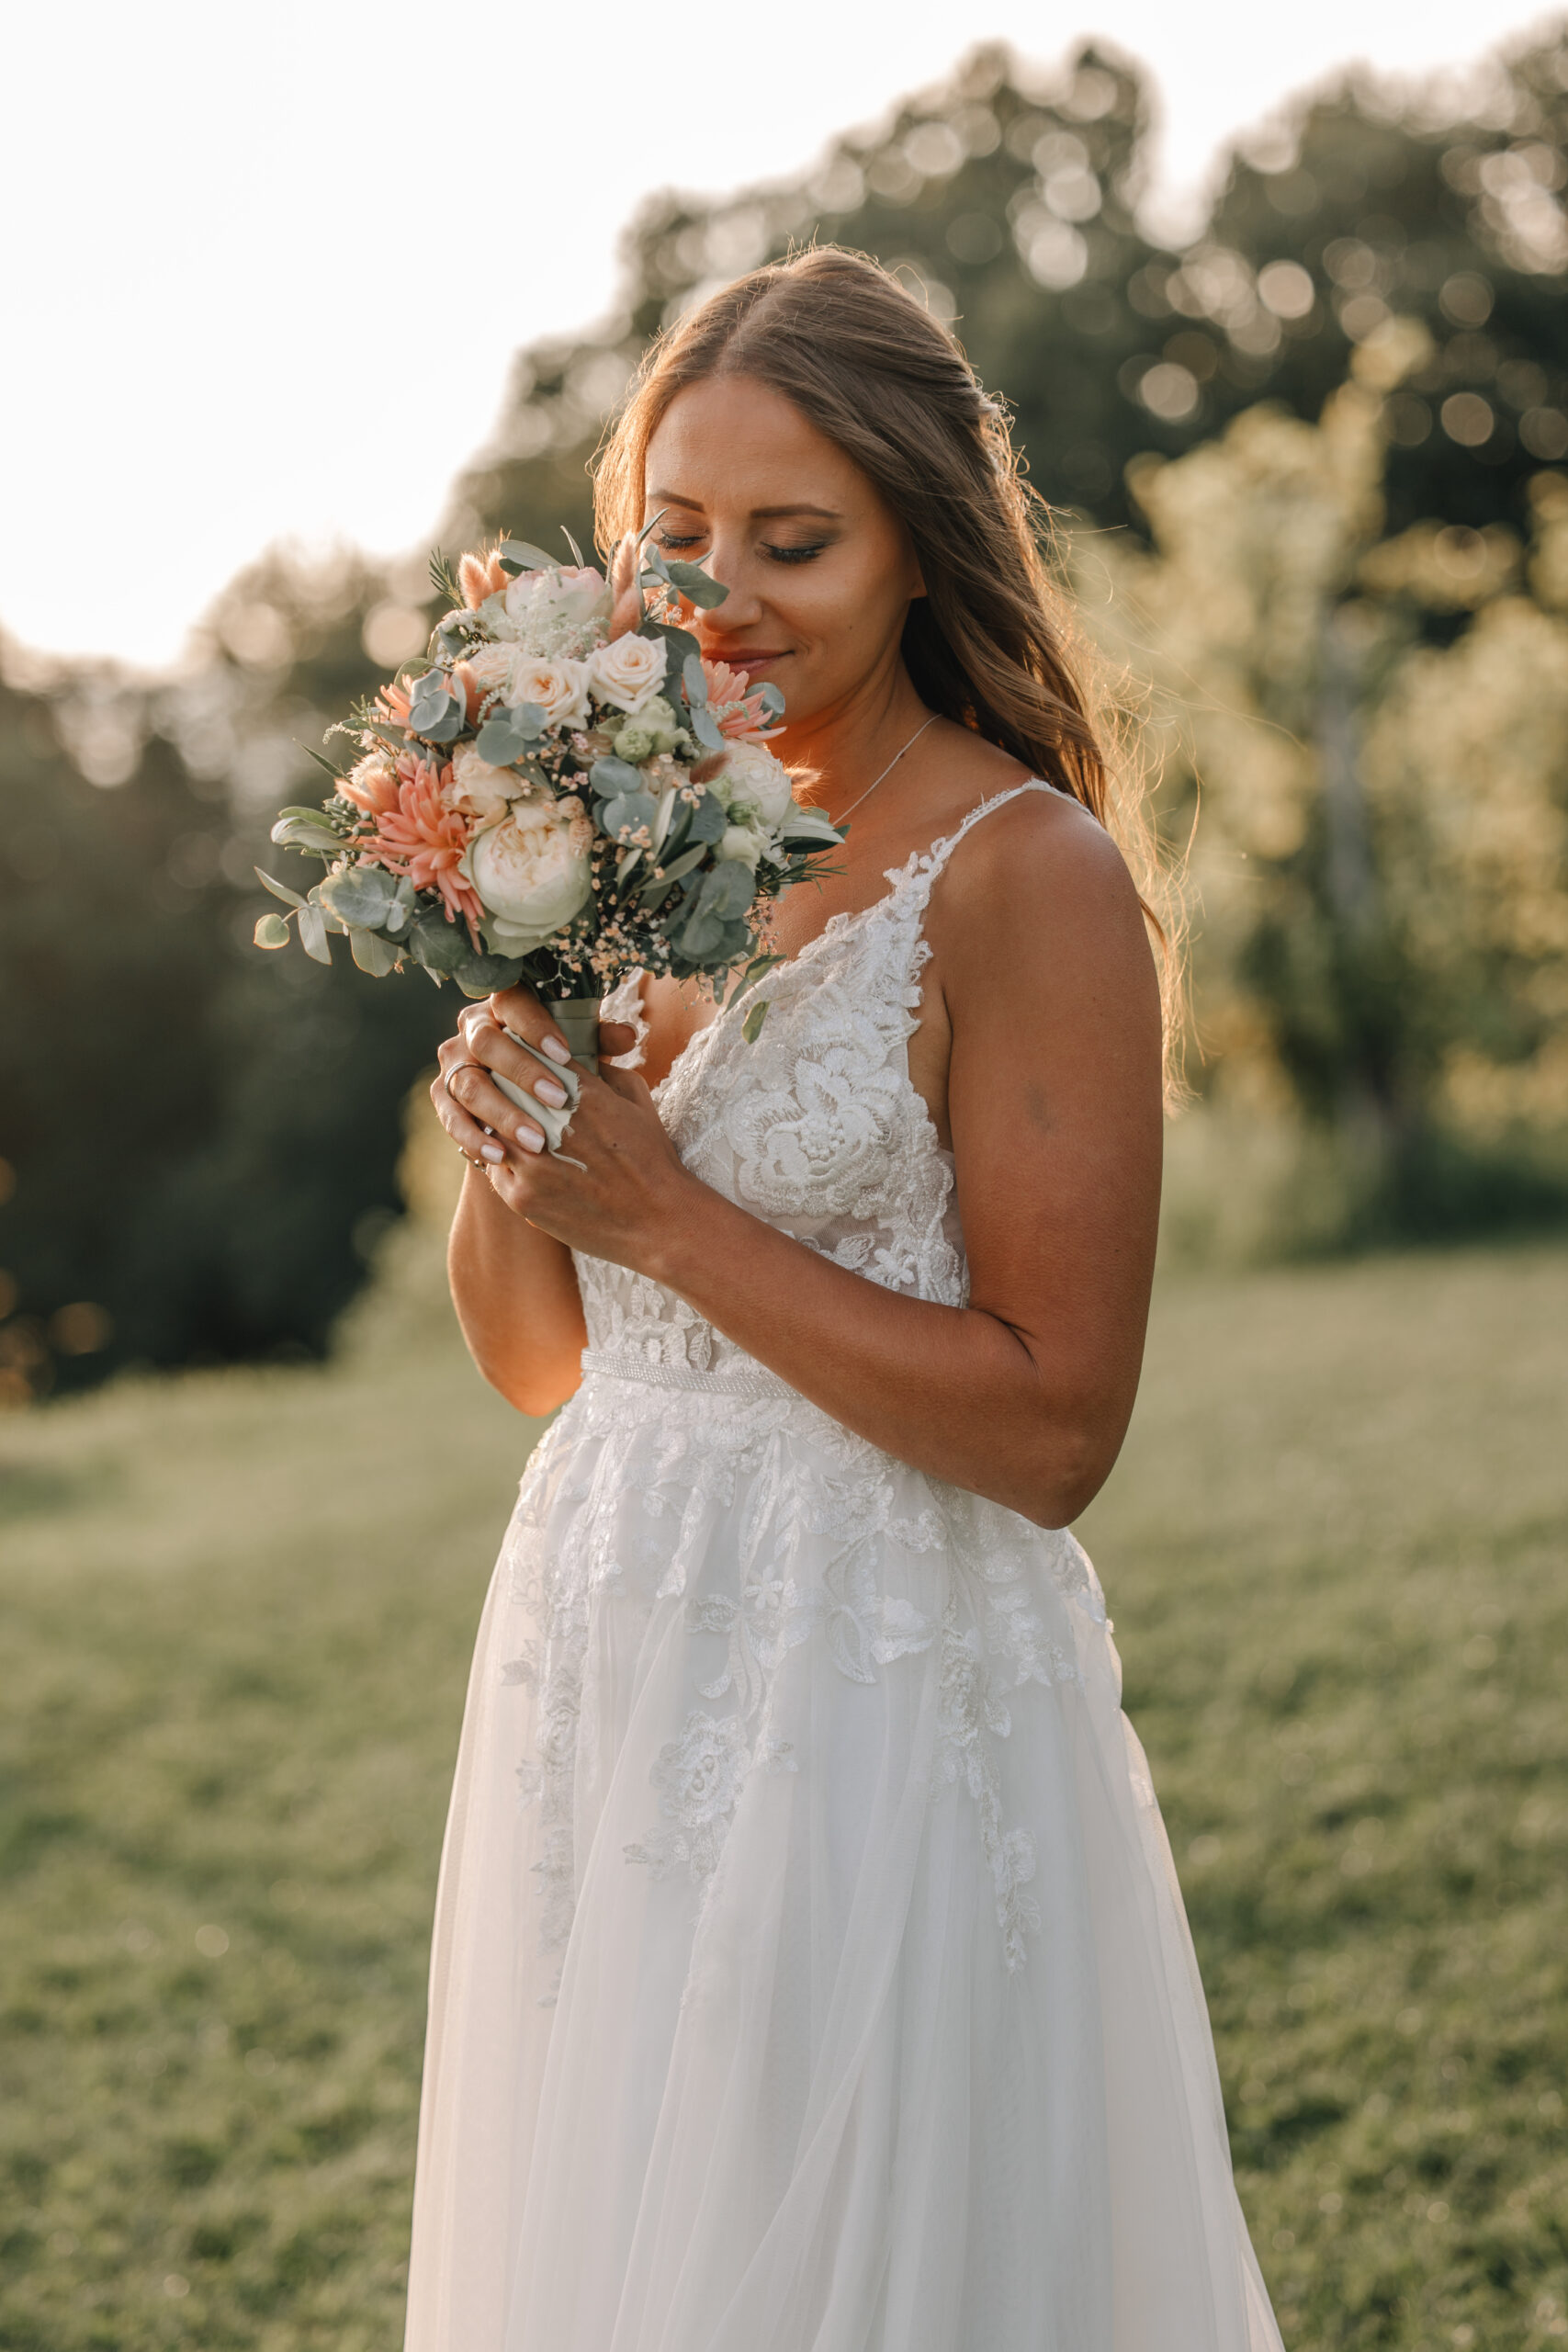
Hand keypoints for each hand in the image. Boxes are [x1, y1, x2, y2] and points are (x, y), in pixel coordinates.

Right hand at [431, 986, 636, 1164]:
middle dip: (522, 1072)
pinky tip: (499, 1155)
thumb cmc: (557, 1069)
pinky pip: (452, 1118)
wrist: (525, 1106)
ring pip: (469, 1085)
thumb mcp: (578, 1053)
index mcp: (504, 1007)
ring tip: (535, 1140)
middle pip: (487, 1043)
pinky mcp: (442, 1098)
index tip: (564, 1054)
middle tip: (557, 1099)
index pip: (512, 1002)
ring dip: (502, 1113)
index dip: (534, 1026)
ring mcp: (454, 1064)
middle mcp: (472, 1030)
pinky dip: (474, 1138)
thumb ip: (598, 1041)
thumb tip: (628, 1036)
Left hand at [431, 989, 691, 1271]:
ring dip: (495, 1124)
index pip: (530, 1055)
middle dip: (501, 1087)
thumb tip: (579, 1055)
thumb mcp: (637, 1098)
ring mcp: (532, 1164)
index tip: (519, 1057)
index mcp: (581, 1093)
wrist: (658, 1221)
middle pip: (500, 1089)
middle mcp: (551, 1125)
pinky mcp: (522, 1198)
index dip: (523, 1055)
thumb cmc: (652, 1158)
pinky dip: (499, 1159)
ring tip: (500, 1120)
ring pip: (490, 1129)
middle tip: (498, 1084)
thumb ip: (603, 1071)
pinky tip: (511, 1156)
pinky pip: (493, 1168)